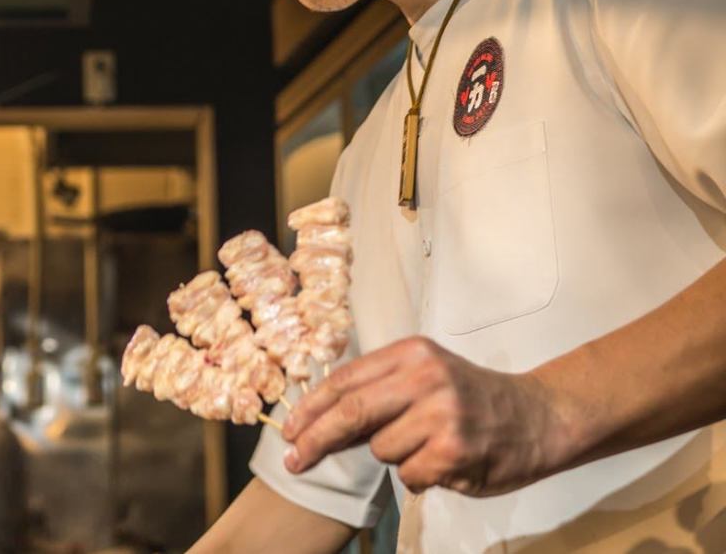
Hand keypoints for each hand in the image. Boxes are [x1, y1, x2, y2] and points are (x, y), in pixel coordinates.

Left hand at [282, 337, 578, 496]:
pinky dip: (419, 476)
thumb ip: (378, 391)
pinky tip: (446, 461)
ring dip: (395, 457)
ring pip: (381, 450)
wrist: (539, 417)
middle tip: (294, 461)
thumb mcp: (425, 376)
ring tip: (429, 444)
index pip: (345, 380)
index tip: (289, 431)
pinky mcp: (454, 451)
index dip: (311, 408)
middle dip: (316, 439)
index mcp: (412, 353)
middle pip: (350, 412)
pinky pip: (408, 475)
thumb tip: (316, 421)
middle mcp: (426, 378)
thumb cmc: (471, 398)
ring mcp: (442, 415)